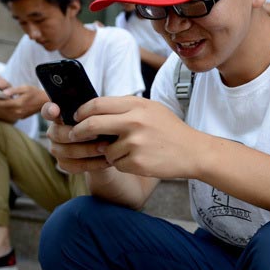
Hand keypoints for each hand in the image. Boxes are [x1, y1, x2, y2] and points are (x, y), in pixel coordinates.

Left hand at [0, 84, 47, 122]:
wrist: (46, 102)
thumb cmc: (36, 93)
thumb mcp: (25, 88)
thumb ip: (13, 90)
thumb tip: (4, 92)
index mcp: (18, 104)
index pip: (1, 103)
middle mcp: (18, 112)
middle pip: (2, 107)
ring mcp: (19, 115)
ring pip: (5, 110)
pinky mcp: (21, 116)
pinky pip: (10, 112)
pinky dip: (4, 107)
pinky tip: (2, 102)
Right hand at [42, 102, 111, 173]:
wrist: (107, 147)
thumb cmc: (102, 126)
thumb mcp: (100, 116)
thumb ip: (93, 111)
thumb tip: (95, 108)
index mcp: (60, 115)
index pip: (48, 111)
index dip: (49, 110)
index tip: (55, 110)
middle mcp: (54, 131)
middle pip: (59, 134)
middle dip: (80, 134)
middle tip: (98, 133)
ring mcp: (57, 148)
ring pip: (68, 151)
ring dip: (89, 150)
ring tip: (106, 147)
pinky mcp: (64, 163)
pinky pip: (75, 165)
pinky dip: (93, 163)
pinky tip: (106, 159)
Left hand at [43, 96, 203, 179]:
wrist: (194, 151)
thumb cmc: (170, 130)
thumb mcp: (151, 109)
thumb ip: (125, 108)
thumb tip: (95, 110)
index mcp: (137, 105)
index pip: (97, 104)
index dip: (82, 112)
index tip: (77, 118)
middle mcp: (134, 122)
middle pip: (93, 125)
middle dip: (79, 132)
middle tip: (75, 136)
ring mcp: (135, 143)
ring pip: (105, 150)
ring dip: (110, 153)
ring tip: (132, 151)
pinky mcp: (137, 162)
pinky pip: (117, 165)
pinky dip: (123, 165)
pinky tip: (140, 160)